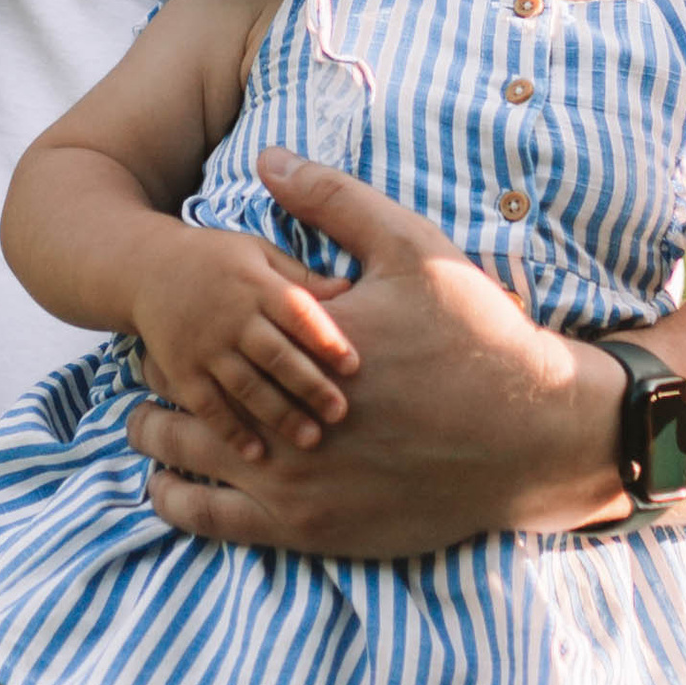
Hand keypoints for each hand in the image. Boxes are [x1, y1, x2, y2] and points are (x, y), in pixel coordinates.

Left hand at [125, 151, 624, 554]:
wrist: (533, 435)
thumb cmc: (479, 336)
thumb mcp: (414, 249)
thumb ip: (336, 200)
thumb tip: (267, 157)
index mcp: (299, 343)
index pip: (199, 332)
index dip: (175, 325)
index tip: (173, 319)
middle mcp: (283, 414)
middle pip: (177, 391)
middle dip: (159, 375)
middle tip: (157, 365)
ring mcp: (292, 479)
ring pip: (180, 456)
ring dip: (156, 434)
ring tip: (152, 419)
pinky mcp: (308, 527)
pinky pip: (211, 522)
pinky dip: (176, 500)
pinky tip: (165, 483)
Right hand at [128, 227, 358, 464]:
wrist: (145, 269)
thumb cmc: (217, 259)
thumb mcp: (258, 252)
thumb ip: (300, 276)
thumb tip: (351, 289)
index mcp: (256, 285)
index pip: (297, 314)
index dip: (325, 339)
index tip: (354, 366)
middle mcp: (231, 318)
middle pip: (275, 356)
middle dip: (309, 386)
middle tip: (340, 413)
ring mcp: (204, 347)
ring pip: (245, 386)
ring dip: (278, 415)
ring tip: (310, 439)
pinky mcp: (181, 371)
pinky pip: (207, 405)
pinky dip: (230, 430)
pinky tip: (256, 454)